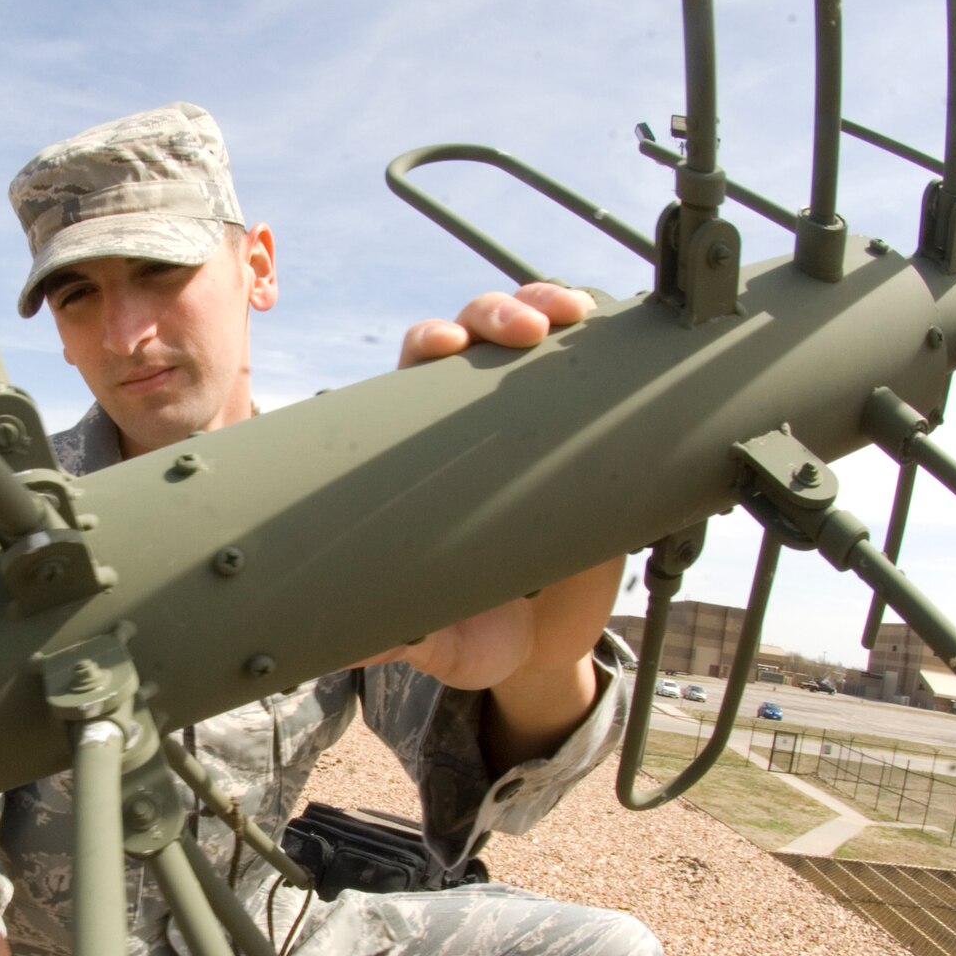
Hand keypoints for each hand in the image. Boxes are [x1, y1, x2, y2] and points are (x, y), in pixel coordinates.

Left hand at [361, 282, 620, 764]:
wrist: (549, 650)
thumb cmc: (476, 631)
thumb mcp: (437, 636)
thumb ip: (394, 635)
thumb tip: (341, 646)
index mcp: (425, 450)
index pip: (416, 374)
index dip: (428, 345)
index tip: (442, 347)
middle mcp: (479, 422)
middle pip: (476, 335)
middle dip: (493, 313)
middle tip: (519, 331)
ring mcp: (539, 419)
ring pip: (538, 335)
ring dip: (549, 305)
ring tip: (570, 314)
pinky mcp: (594, 432)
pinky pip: (598, 367)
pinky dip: (607, 335)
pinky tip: (615, 325)